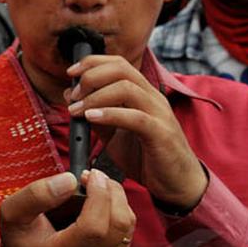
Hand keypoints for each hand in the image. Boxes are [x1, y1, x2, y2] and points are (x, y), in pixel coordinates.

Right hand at [0, 170, 135, 246]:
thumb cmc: (21, 238)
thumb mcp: (12, 213)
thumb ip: (36, 195)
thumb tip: (70, 180)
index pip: (93, 228)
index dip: (98, 196)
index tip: (89, 175)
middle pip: (118, 224)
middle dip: (110, 191)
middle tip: (91, 176)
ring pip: (127, 225)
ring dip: (115, 198)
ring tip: (94, 188)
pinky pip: (128, 230)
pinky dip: (117, 210)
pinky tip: (99, 205)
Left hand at [66, 55, 207, 211]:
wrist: (176, 183)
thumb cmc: (145, 156)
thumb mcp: (113, 134)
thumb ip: (95, 115)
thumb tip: (72, 97)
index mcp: (142, 94)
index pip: (118, 64)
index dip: (91, 63)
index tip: (71, 73)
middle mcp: (152, 98)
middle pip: (121, 69)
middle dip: (91, 77)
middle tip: (73, 96)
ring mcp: (159, 114)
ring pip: (127, 89)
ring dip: (95, 96)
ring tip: (76, 110)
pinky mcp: (161, 134)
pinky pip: (135, 117)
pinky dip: (110, 114)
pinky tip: (91, 118)